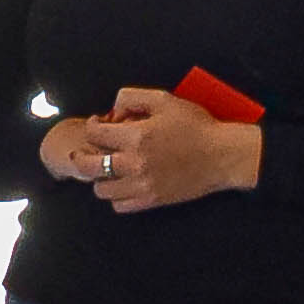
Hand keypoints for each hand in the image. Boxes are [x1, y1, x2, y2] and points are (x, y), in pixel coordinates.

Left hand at [81, 84, 263, 214]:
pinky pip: (119, 205)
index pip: (94, 134)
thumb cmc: (196, 126)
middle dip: (81, 155)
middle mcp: (135, 163)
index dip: (91, 126)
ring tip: (108, 168)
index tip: (98, 124)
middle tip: (85, 151)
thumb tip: (112, 111)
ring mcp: (142, 185)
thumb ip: (132, 98)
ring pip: (101, 189)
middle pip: (88, 166)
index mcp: (136, 136)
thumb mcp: (165, 99)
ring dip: (99, 177)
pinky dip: (116, 196)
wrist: (222, 155)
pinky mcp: (152, 201)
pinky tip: (123, 184)